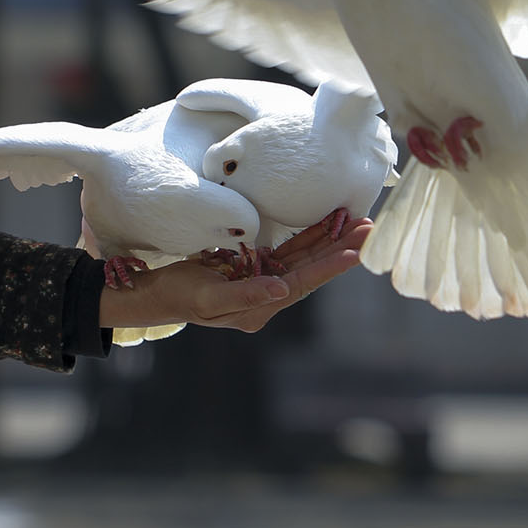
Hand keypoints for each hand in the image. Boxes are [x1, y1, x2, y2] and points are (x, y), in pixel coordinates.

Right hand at [99, 218, 372, 332]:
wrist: (155, 294)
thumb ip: (246, 295)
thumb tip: (281, 291)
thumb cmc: (178, 296)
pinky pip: (289, 250)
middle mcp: (268, 296)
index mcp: (260, 308)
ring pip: (304, 256)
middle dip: (341, 247)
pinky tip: (327, 222)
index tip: (356, 251)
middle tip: (371, 227)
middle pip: (311, 268)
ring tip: (358, 220)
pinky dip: (308, 235)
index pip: (302, 283)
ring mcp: (263, 281)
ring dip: (330, 238)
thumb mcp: (207, 298)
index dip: (329, 266)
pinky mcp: (256, 267)